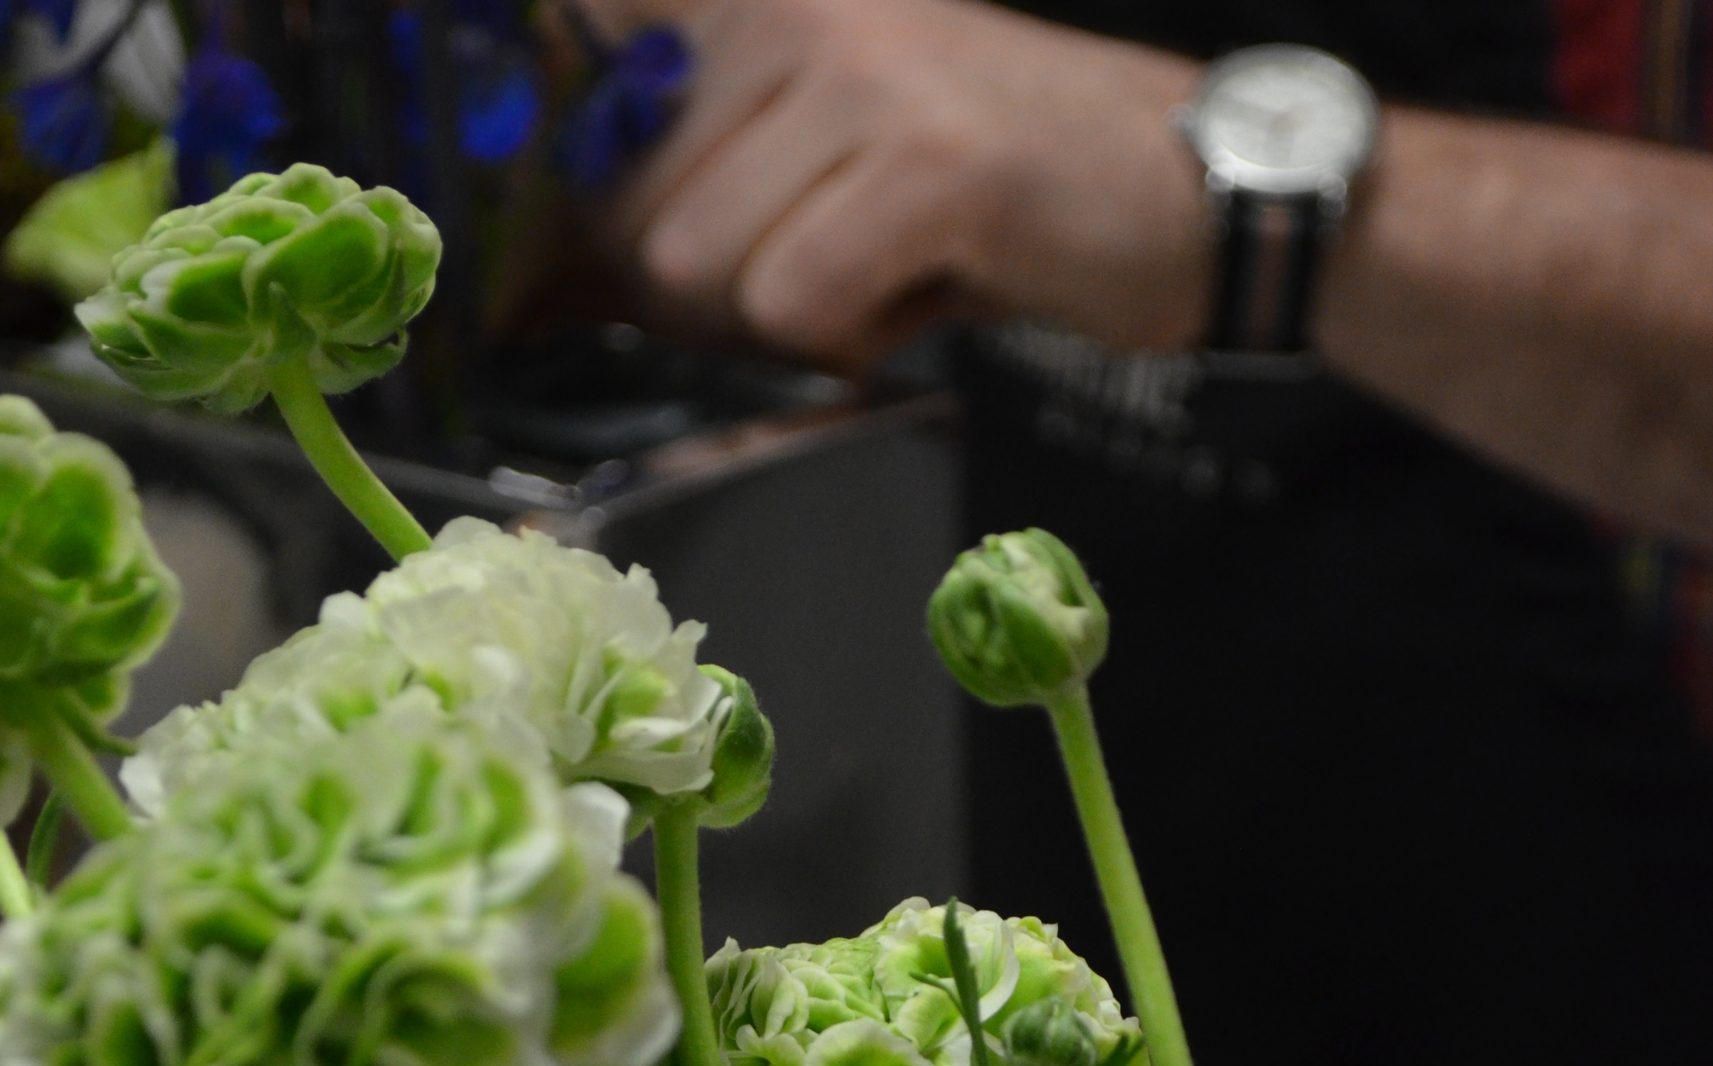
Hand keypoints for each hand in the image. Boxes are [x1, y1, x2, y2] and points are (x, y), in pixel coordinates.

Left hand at [603, 0, 1212, 368]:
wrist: (1190, 191)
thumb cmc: (996, 189)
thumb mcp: (832, 142)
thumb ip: (706, 171)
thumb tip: (566, 265)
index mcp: (764, 0)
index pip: (584, 62)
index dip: (588, 185)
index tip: (628, 246)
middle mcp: (798, 11)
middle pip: (633, 213)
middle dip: (706, 292)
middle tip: (813, 283)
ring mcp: (866, 78)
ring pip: (697, 265)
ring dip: (780, 319)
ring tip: (878, 280)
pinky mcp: (929, 164)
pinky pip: (792, 302)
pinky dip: (849, 341)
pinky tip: (920, 301)